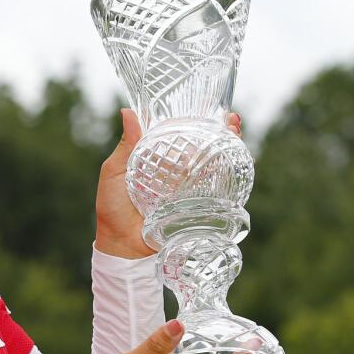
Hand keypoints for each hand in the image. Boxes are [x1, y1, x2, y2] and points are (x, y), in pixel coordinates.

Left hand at [94, 110, 243, 258]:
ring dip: (228, 147)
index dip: (193, 121)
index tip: (206, 107)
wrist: (123, 246)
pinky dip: (231, 175)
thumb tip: (128, 111)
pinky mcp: (196, 207)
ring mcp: (187, 190)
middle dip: (219, 131)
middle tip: (229, 119)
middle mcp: (175, 173)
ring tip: (235, 132)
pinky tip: (241, 161)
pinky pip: (217, 189)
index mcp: (156, 161)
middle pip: (201, 147)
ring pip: (213, 164)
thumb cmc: (113, 209)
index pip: (178, 136)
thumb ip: (126, 146)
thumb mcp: (114, 173)